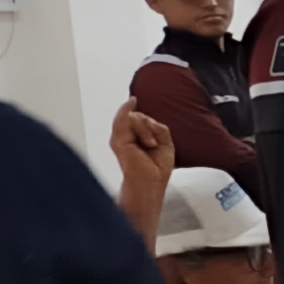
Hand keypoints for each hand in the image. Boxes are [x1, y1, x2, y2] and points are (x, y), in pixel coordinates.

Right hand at [108, 103, 175, 228]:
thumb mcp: (165, 142)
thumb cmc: (158, 167)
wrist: (152, 182)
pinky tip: (132, 101)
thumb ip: (156, 127)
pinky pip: (125, 118)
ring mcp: (119, 137)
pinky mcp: (118, 140)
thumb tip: (142, 116)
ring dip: (147, 129)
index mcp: (135, 138)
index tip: (155, 140)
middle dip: (150, 126)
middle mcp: (125, 136)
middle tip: (154, 144)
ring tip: (151, 145)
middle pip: (138, 116)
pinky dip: (135, 118)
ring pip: (134, 117)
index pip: (141, 118)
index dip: (151, 123)